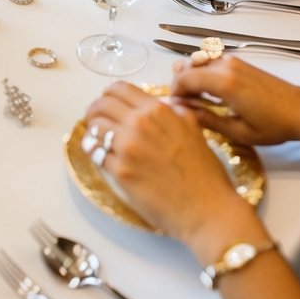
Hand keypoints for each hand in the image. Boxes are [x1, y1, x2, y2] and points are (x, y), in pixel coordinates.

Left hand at [83, 82, 240, 243]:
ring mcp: (128, 147)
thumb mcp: (193, 129)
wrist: (207, 210)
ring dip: (92, 131)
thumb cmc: (205, 173)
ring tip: (96, 137)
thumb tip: (161, 103)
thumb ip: (174, 112)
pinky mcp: (121, 172)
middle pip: (101, 105)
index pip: (119, 88)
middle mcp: (139, 123)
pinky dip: (93, 151)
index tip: (107, 102)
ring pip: (95, 128)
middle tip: (95, 119)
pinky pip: (96, 154)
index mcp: (157, 110)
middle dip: (95, 111)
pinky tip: (97, 153)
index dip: (108, 94)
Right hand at [169, 56, 299, 145]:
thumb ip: (208, 120)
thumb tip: (183, 112)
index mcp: (224, 82)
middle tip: (183, 107)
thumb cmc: (274, 125)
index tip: (175, 109)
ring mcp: (232, 60)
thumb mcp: (239, 131)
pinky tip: (209, 92)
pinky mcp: (238, 61)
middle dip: (179, 85)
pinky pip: (210, 61)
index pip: (184, 79)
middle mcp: (225, 65)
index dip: (174, 93)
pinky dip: (202, 73)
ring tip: (196, 100)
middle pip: (187, 67)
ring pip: (197, 62)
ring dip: (190, 77)